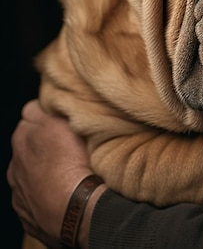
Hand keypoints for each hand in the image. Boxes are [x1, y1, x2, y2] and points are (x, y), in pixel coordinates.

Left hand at [7, 100, 104, 248]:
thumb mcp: (62, 123)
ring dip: (42, 168)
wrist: (73, 208)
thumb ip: (44, 111)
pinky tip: (62, 191)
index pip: (31, 113)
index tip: (62, 117)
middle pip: (28, 144)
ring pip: (28, 172)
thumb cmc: (71, 162)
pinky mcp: (26, 212)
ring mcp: (18, 190)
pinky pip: (33, 196)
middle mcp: (14, 163)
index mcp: (22, 137)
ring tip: (66, 170)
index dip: (48, 113)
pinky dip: (43, 192)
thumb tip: (37, 105)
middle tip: (68, 144)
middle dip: (43, 142)